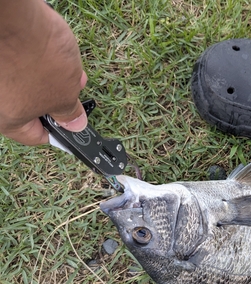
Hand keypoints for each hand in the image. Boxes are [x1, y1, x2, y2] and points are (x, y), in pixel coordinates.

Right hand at [0, 0, 87, 145]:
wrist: (12, 12)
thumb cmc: (35, 56)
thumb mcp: (64, 93)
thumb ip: (69, 113)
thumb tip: (74, 125)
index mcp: (6, 119)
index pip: (35, 135)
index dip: (58, 131)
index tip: (72, 125)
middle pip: (29, 107)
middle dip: (56, 97)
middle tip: (74, 87)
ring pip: (25, 84)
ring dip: (48, 77)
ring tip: (66, 64)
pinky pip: (17, 64)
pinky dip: (34, 60)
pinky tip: (50, 49)